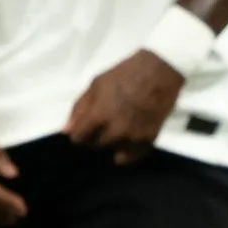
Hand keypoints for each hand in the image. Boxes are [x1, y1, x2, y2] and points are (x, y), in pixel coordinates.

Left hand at [65, 50, 185, 164]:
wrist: (160, 71)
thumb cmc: (125, 73)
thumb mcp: (96, 84)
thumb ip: (80, 108)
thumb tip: (66, 130)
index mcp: (99, 114)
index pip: (78, 138)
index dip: (79, 132)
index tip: (84, 127)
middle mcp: (115, 130)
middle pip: (95, 146)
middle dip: (95, 136)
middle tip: (103, 123)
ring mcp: (133, 137)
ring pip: (113, 151)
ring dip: (112, 142)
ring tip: (118, 127)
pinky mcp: (149, 140)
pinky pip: (130, 157)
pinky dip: (126, 150)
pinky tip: (128, 138)